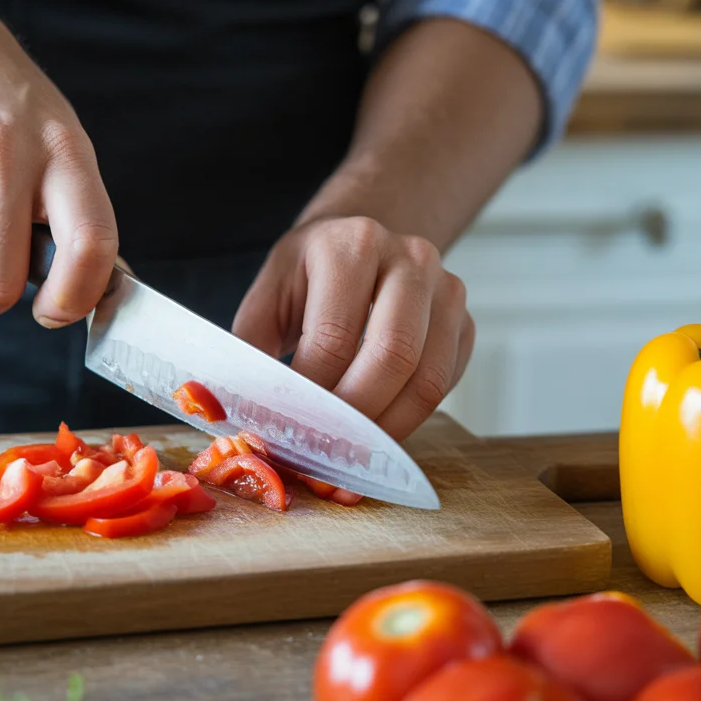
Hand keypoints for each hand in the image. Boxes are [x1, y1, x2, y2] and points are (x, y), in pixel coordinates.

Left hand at [232, 216, 474, 440]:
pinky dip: (412, 419)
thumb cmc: (310, 277)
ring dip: (387, 428)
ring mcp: (447, 290)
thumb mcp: (270, 295)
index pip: (334, 337)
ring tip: (350, 455)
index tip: (289, 432)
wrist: (360, 245)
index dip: (312, 395)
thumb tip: (235, 410)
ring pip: (428, 379)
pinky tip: (377, 432)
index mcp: (353, 244)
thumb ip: (250, 348)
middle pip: (392, 357)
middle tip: (324, 454)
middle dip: (354, 418)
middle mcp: (411, 259)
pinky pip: (446, 384)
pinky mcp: (466, 324)